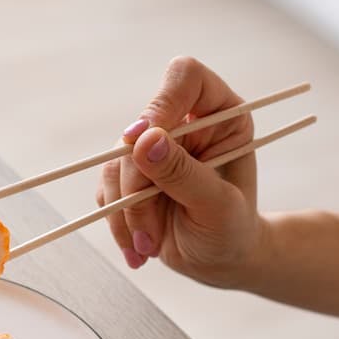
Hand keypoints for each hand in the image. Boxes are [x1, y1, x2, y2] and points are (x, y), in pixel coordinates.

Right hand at [98, 56, 260, 287]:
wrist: (219, 260)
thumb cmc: (232, 230)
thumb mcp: (216, 206)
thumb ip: (182, 172)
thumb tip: (142, 139)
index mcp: (220, 115)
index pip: (185, 78)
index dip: (162, 103)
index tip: (144, 142)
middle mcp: (185, 123)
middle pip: (138, 129)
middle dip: (137, 186)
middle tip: (150, 231)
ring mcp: (154, 147)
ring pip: (115, 161)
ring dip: (124, 211)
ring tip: (148, 247)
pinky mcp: (131, 173)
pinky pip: (106, 186)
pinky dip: (117, 221)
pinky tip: (140, 247)